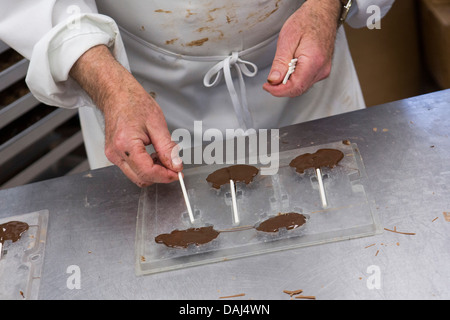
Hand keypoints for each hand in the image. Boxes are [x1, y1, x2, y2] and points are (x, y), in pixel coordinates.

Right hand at [70, 45, 181, 186]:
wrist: (117, 94)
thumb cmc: (134, 103)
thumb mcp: (157, 124)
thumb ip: (167, 148)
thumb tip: (175, 165)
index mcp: (125, 144)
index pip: (148, 172)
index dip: (166, 175)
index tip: (178, 173)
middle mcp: (116, 153)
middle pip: (141, 178)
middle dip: (160, 176)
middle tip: (174, 166)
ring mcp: (113, 155)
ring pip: (136, 176)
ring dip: (153, 172)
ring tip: (163, 157)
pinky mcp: (114, 155)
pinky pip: (131, 169)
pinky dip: (145, 167)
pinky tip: (152, 156)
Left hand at [262, 0, 340, 96]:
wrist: (322, 13)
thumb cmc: (308, 21)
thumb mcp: (287, 39)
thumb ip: (280, 62)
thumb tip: (274, 80)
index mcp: (314, 61)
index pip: (295, 87)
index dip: (278, 90)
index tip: (268, 87)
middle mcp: (321, 69)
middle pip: (298, 89)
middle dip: (281, 88)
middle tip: (270, 80)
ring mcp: (323, 70)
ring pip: (301, 87)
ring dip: (288, 83)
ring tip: (282, 68)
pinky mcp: (321, 70)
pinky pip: (306, 80)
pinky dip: (295, 78)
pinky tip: (290, 68)